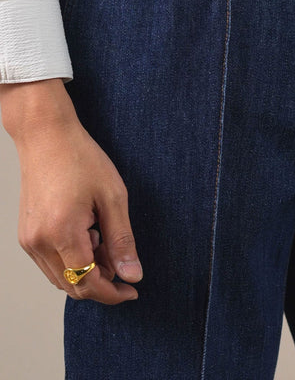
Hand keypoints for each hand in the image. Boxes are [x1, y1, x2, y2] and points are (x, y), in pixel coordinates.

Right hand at [2, 80, 142, 302]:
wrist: (46, 136)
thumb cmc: (81, 159)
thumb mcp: (113, 197)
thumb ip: (122, 240)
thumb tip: (132, 275)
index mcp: (62, 233)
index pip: (88, 283)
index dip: (112, 293)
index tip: (132, 290)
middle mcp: (39, 242)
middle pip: (73, 286)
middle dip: (102, 282)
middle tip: (121, 259)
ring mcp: (29, 240)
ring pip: (61, 277)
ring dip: (87, 270)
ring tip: (104, 238)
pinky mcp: (26, 234)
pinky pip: (51, 263)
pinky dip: (72, 260)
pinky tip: (88, 233)